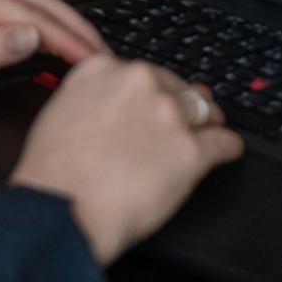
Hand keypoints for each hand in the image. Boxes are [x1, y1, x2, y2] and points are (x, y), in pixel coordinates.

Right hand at [11, 55, 242, 264]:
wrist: (61, 211)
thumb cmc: (53, 175)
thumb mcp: (57, 113)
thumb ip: (88, 96)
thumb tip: (107, 103)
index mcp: (103, 70)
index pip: (142, 72)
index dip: (151, 92)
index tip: (155, 100)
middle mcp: (139, 84)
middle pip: (175, 86)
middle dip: (179, 105)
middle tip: (178, 123)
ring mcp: (167, 115)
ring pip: (204, 110)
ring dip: (207, 122)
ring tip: (210, 131)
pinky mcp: (190, 150)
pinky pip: (224, 142)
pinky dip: (228, 147)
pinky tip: (228, 151)